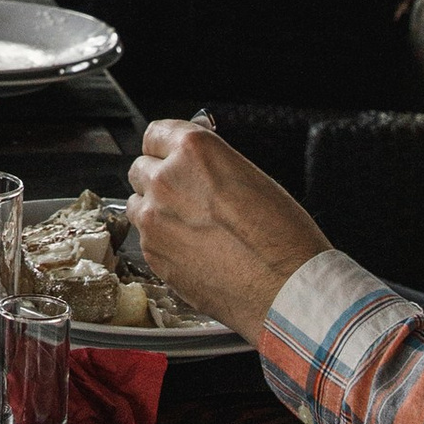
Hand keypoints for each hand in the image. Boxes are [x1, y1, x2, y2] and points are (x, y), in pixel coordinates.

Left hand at [127, 120, 329, 343]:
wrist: (285, 289)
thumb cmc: (282, 236)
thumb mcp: (252, 177)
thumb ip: (212, 165)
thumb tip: (196, 165)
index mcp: (194, 151)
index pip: (156, 134)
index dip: (166, 147)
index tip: (170, 155)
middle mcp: (166, 181)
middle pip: (142, 169)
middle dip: (160, 179)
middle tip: (187, 196)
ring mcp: (154, 220)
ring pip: (138, 205)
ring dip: (157, 211)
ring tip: (192, 227)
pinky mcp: (153, 255)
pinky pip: (146, 239)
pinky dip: (163, 242)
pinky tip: (194, 251)